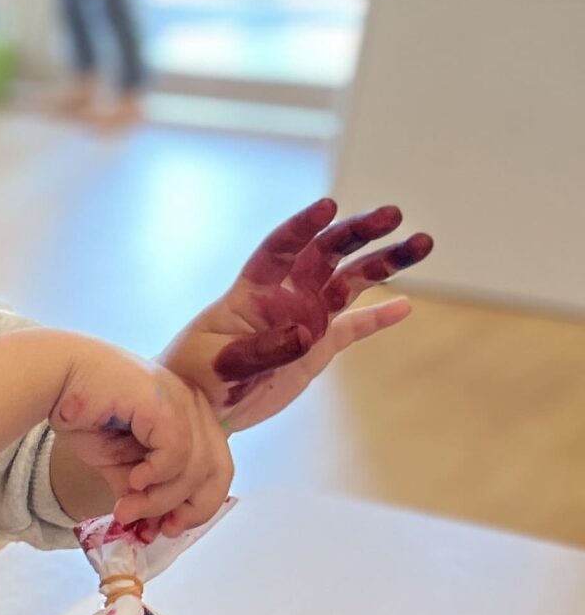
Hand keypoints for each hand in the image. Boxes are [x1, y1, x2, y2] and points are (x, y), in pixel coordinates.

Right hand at [49, 337, 234, 536]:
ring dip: (160, 500)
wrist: (55, 378)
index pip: (216, 468)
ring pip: (195, 469)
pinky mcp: (166, 404)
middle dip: (190, 508)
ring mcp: (184, 402)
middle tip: (159, 528)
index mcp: (191, 417)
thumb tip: (147, 526)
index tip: (168, 528)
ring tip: (127, 508)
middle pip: (218, 471)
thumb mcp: (117, 462)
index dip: (198, 505)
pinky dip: (155, 477)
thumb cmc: (83, 412)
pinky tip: (131, 480)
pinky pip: (176, 454)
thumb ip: (139, 489)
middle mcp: (195, 407)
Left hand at [164, 197, 431, 432]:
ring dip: (384, 262)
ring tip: (421, 243)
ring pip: (350, 281)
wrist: (196, 409)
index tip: (328, 206)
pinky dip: (378, 316)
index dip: (303, 226)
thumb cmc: (194, 377)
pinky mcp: (317, 347)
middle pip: (327, 254)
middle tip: (394, 215)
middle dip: (358, 232)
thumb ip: (260, 349)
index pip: (280, 248)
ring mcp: (304, 319)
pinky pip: (354, 326)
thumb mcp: (219, 363)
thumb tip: (304, 333)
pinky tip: (405, 305)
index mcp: (252, 291)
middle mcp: (284, 297)